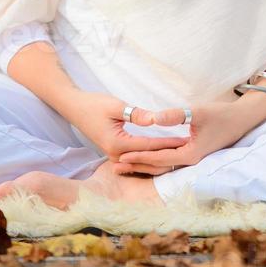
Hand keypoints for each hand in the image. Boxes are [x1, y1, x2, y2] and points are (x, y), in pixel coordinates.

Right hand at [58, 91, 190, 160]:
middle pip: (148, 158)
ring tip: (182, 153)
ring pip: (143, 162)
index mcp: (118, 144)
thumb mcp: (117, 105)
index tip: (187, 140)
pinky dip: (151, 158)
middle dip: (169, 153)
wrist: (75, 108)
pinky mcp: (115, 154)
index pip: (150, 146)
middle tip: (190, 147)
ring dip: (161, 158)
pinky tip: (165, 156)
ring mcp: (114, 157)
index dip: (169, 143)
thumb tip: (155, 119)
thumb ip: (137, 114)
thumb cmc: (94, 104)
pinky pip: (136, 160)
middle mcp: (116, 155)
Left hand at [111, 102, 253, 175]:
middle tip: (114, 167)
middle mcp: (189, 160)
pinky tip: (145, 158)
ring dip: (143, 165)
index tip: (119, 157)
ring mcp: (192, 159)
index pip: (158, 158)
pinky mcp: (193, 154)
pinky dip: (154, 161)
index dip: (139, 157)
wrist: (242, 119)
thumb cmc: (222, 115)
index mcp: (190, 154)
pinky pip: (169, 161)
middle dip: (136, 166)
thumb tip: (153, 118)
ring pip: (162, 166)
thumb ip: (175, 115)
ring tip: (124, 166)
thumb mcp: (198, 112)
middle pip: (158, 167)